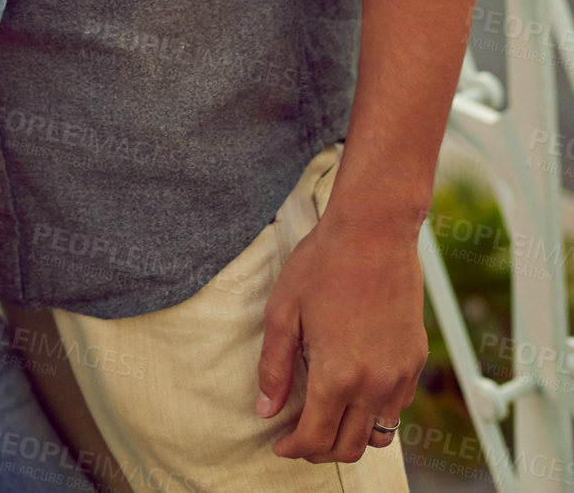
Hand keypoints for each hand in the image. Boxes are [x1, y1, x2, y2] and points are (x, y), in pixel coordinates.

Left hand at [256, 214, 425, 462]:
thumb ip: (275, 366)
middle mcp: (374, 384)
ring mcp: (400, 374)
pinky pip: (397, 407)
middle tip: (299, 436)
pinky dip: (375, 412)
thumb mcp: (283, 312)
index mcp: (338, 375)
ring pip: (378, 434)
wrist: (374, 231)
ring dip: (350, 436)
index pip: (316, 439)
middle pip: (348, 448)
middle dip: (319, 450)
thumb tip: (266, 409)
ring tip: (327, 418)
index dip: (294, 448)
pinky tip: (355, 391)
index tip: (280, 443)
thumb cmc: (324, 264)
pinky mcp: (415, 360)